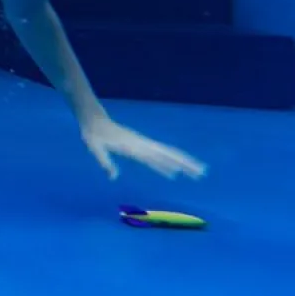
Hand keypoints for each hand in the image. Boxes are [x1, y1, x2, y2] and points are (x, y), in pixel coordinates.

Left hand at [80, 116, 206, 180]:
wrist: (93, 119)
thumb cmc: (92, 133)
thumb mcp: (95, 147)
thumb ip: (104, 161)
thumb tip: (113, 177)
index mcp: (134, 147)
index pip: (157, 157)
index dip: (171, 164)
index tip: (185, 173)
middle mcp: (142, 145)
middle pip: (169, 154)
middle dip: (186, 163)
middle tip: (202, 172)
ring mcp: (142, 144)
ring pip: (166, 155)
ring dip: (180, 163)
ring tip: (195, 173)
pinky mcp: (139, 145)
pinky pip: (157, 156)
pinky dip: (166, 164)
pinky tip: (171, 172)